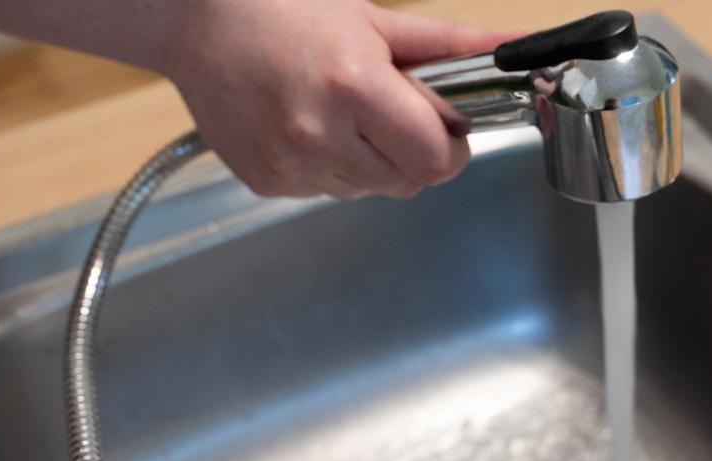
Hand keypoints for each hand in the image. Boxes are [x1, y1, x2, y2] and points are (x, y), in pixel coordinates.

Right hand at [164, 0, 516, 198]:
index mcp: (352, 86)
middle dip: (414, 154)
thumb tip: (515, 50)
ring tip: (341, 111)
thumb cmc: (281, 9)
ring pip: (369, 191)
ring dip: (372, 162)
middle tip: (392, 113)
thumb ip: (452, 46)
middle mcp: (317, 133)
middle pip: (407, 184)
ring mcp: (288, 165)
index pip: (434, 160)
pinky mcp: (266, 182)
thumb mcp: (375, 20)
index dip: (450, 147)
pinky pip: (326, 192)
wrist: (197, 22)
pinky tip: (308, 124)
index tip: (445, 128)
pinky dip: (331, 166)